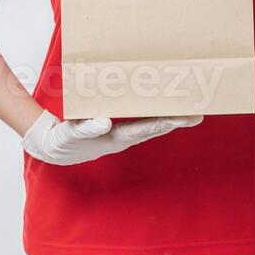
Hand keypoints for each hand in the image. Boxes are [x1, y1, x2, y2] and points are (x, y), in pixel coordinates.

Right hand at [20, 108, 203, 165]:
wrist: (56, 148)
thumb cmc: (64, 140)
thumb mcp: (71, 134)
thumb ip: (87, 128)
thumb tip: (104, 123)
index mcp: (115, 138)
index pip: (144, 129)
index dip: (163, 123)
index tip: (180, 118)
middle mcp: (124, 137)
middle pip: (155, 127)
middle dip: (176, 121)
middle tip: (198, 114)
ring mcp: (123, 133)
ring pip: (152, 124)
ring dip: (170, 117)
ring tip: (190, 110)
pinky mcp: (118, 127)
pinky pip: (142, 119)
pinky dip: (157, 113)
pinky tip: (167, 107)